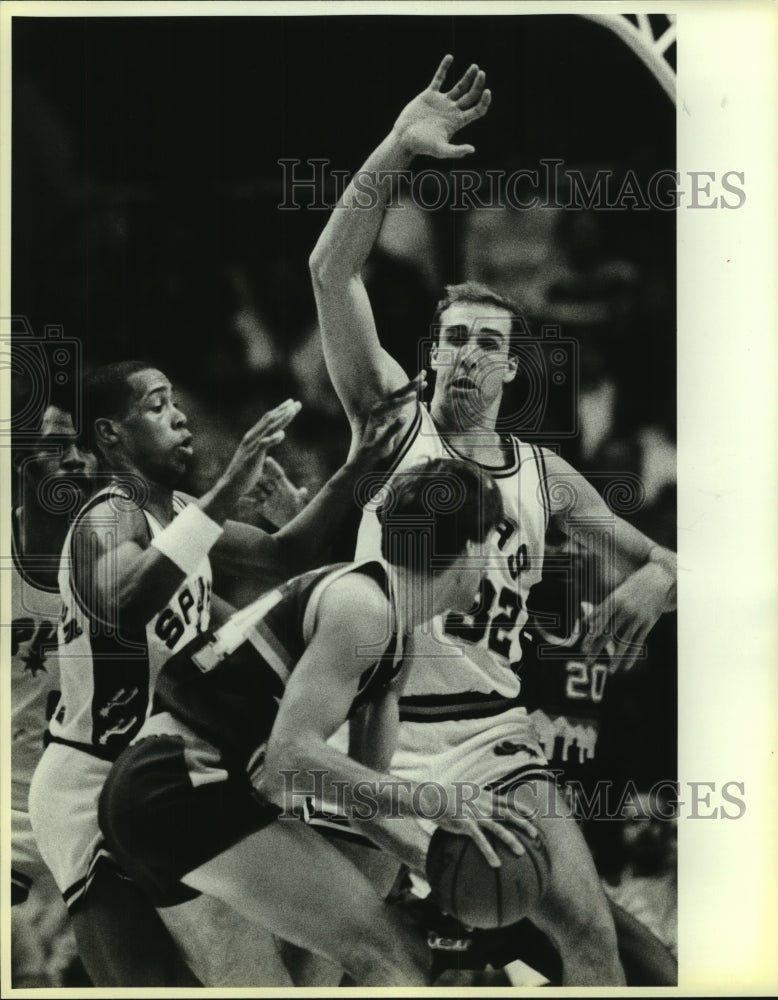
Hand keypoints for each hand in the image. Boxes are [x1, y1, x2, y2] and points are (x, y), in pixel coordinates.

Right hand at [207, 399, 300, 519]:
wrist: (230, 487)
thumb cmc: (244, 474)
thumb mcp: (256, 455)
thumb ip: (264, 445)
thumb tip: (274, 438)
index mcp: (253, 437)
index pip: (268, 420)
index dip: (280, 411)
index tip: (291, 404)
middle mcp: (251, 438)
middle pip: (269, 420)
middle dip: (284, 411)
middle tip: (297, 403)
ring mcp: (251, 447)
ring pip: (268, 429)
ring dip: (281, 419)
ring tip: (292, 412)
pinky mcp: (251, 457)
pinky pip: (263, 445)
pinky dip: (273, 439)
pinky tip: (282, 434)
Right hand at [236, 456, 308, 528]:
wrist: (294, 526)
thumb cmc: (300, 514)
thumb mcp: (300, 505)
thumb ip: (301, 497)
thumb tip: (304, 490)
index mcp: (285, 487)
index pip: (278, 475)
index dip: (273, 467)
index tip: (267, 459)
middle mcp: (275, 491)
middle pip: (265, 481)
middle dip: (258, 476)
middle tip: (250, 471)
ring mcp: (268, 500)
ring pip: (257, 491)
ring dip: (250, 488)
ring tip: (242, 484)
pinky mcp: (264, 509)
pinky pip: (253, 504)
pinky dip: (246, 502)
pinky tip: (238, 499)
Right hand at [352, 372, 426, 468]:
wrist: (364, 457)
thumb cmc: (379, 440)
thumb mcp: (391, 426)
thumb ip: (397, 414)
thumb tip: (409, 401)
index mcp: (384, 409)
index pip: (399, 393)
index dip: (412, 384)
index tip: (424, 374)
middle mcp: (378, 412)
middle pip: (395, 395)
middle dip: (409, 386)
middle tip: (422, 377)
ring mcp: (376, 423)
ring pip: (389, 408)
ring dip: (401, 401)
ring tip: (414, 395)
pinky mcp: (375, 438)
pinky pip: (387, 430)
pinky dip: (395, 424)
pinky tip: (403, 417)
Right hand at [392, 55, 490, 159]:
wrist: (404, 138)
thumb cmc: (422, 146)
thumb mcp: (440, 150)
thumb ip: (456, 151)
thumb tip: (472, 150)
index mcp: (457, 122)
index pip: (477, 110)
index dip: (484, 102)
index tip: (487, 92)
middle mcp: (452, 111)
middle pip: (470, 96)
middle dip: (478, 84)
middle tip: (481, 73)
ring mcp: (441, 102)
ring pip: (459, 86)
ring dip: (468, 76)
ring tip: (475, 67)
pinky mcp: (429, 95)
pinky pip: (439, 78)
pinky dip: (444, 68)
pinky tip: (450, 57)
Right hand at [430, 785, 539, 868]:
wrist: (432, 798)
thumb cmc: (449, 798)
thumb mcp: (467, 794)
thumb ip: (479, 800)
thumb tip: (489, 808)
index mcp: (485, 797)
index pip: (508, 801)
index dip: (523, 808)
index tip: (536, 816)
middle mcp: (484, 804)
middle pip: (508, 813)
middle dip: (524, 824)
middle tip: (536, 836)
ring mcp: (475, 814)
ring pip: (498, 828)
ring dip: (511, 840)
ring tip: (521, 852)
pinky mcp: (466, 824)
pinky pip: (480, 840)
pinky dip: (489, 851)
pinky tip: (496, 863)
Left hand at [580, 561, 671, 672]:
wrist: (657, 577)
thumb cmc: (633, 586)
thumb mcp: (616, 594)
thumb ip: (601, 609)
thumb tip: (585, 620)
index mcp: (613, 601)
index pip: (598, 622)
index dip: (590, 636)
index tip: (582, 648)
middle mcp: (623, 610)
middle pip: (607, 633)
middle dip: (597, 648)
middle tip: (588, 661)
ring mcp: (636, 617)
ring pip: (623, 641)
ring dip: (616, 658)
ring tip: (610, 671)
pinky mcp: (648, 622)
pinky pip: (638, 642)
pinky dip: (632, 655)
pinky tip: (626, 666)